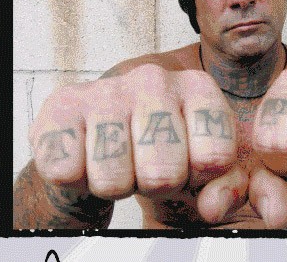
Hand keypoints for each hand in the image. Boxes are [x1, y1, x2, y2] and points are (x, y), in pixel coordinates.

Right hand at [29, 64, 248, 225]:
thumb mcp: (204, 170)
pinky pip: (66, 172)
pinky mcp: (60, 106)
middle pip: (163, 173)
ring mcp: (106, 89)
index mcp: (198, 87)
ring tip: (118, 164)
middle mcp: (153, 79)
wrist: (99, 145)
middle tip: (147, 169)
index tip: (189, 167)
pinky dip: (76, 180)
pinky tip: (85, 158)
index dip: (199, 179)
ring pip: (113, 179)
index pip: (214, 157)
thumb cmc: (162, 155)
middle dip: (155, 187)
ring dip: (115, 185)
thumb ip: (227, 187)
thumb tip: (213, 207)